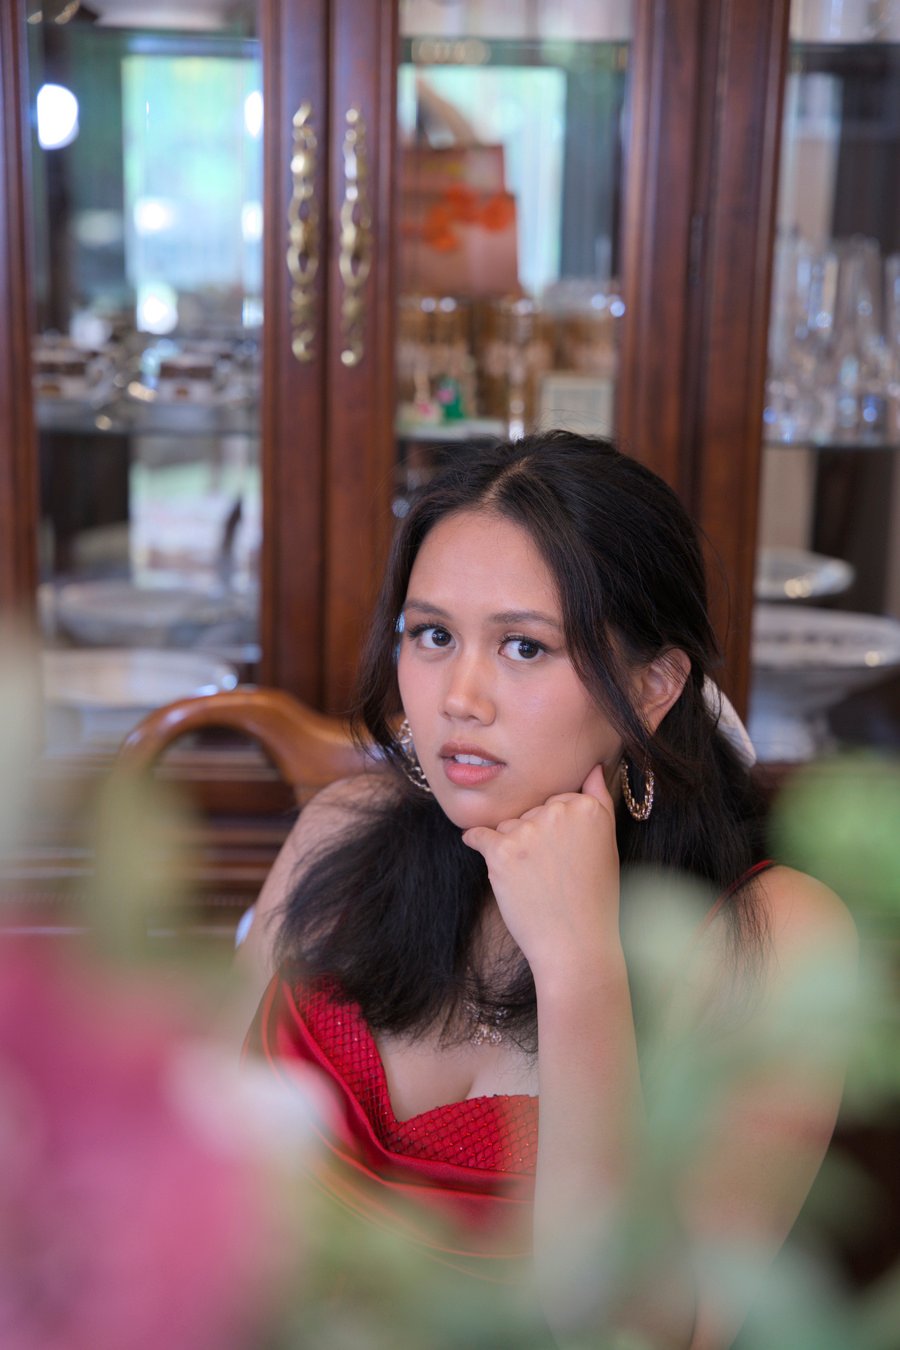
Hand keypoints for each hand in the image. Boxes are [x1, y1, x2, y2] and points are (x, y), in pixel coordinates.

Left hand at [461, 764, 619, 979]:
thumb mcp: (607, 843)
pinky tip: (493, 861)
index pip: (556, 802)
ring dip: (512, 848)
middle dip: (534, 837)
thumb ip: (598, 799)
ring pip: (507, 826)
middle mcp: (558, 812)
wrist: (576, 944)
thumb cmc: (594, 899)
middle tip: (553, 873)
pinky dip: (477, 844)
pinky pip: (478, 835)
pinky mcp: (501, 851)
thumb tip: (593, 765)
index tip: (567, 857)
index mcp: (587, 808)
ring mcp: (528, 830)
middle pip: (530, 812)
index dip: (558, 831)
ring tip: (535, 881)